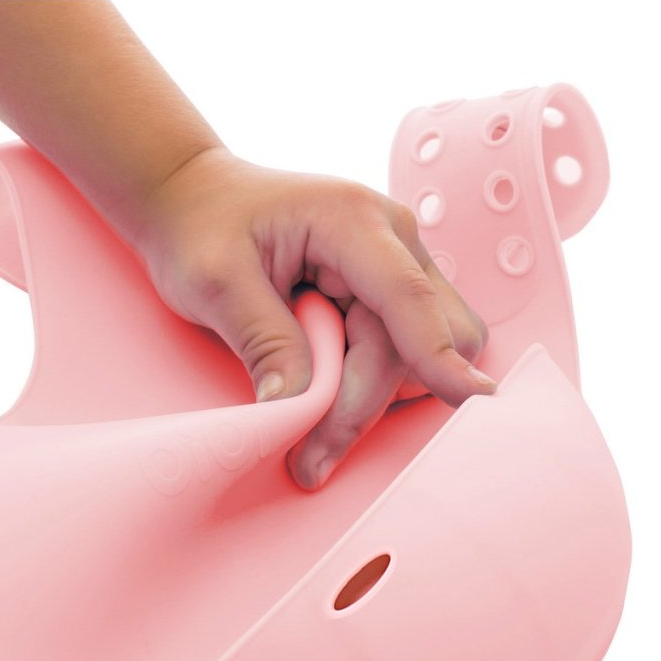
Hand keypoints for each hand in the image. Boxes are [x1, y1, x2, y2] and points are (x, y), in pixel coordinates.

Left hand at [131, 146, 495, 490]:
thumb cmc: (199, 227)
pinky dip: (369, 388)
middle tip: (309, 459)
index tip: (468, 402)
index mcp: (352, 221)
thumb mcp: (215, 281)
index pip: (407, 296)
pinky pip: (403, 353)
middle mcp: (390, 240)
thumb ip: (262, 340)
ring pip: (421, 354)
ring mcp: (394, 267)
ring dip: (372, 402)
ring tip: (307, 434)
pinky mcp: (384, 295)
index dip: (437, 354)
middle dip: (370, 405)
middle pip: (421, 341)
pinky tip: (322, 399)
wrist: (191, 201)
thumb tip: (296, 406)